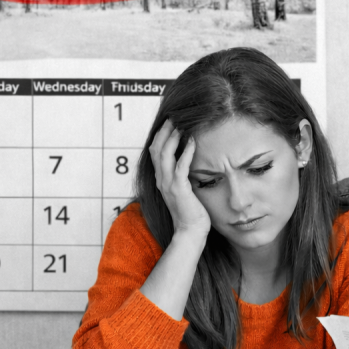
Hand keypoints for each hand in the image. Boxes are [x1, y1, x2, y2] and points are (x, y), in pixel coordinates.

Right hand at [149, 119, 210, 236]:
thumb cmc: (190, 211)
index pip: (155, 152)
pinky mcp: (179, 189)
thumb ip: (181, 175)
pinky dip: (186, 152)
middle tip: (173, 117)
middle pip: (156, 149)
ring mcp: (168, 184)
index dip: (160, 135)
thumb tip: (187, 159)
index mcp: (161, 179)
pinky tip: (193, 141)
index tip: (169, 122)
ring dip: (172, 137)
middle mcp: (162, 180)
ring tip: (180, 124)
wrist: (190, 231)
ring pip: (165, 154)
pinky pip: (180, 166)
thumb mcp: (182, 189)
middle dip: (164, 131)